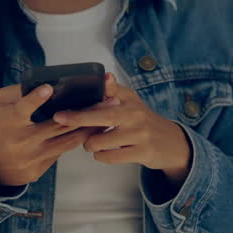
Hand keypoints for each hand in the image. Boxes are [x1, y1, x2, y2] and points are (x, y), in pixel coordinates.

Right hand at [0, 83, 94, 187]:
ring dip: (87, 129)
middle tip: (104, 102)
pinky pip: (61, 152)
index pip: (23, 108)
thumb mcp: (0, 105)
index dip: (35, 98)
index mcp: (10, 121)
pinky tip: (88, 132)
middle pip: (57, 126)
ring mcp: (31, 157)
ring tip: (104, 118)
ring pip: (66, 141)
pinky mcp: (38, 170)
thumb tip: (45, 82)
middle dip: (83, 113)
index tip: (49, 88)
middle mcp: (21, 140)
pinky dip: (75, 141)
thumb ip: (19, 92)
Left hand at [53, 74, 191, 185]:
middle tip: (61, 119)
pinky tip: (103, 152)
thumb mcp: (132, 102)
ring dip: (90, 144)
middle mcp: (135, 116)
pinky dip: (101, 156)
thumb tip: (105, 76)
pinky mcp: (142, 153)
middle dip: (78, 119)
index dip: (90, 94)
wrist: (172, 143)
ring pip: (101, 141)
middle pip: (101, 117)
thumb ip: (115, 91)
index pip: (107, 94)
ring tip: (92, 142)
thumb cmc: (145, 121)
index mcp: (130, 101)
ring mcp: (139, 135)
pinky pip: (110, 157)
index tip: (67, 101)